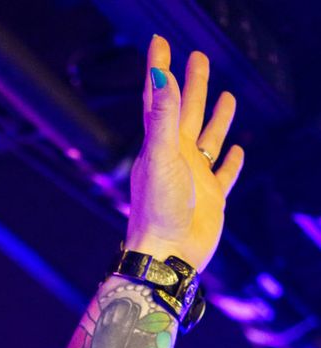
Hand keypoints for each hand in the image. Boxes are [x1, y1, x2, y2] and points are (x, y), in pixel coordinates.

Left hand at [125, 35, 244, 272]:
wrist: (166, 256)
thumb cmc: (158, 209)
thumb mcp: (161, 155)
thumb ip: (163, 115)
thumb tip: (162, 74)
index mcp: (160, 145)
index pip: (158, 98)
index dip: (159, 69)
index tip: (160, 42)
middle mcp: (176, 158)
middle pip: (186, 112)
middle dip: (193, 85)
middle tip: (199, 58)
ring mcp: (194, 178)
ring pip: (208, 140)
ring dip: (216, 119)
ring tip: (227, 97)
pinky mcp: (211, 199)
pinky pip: (224, 175)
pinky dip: (231, 162)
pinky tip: (237, 151)